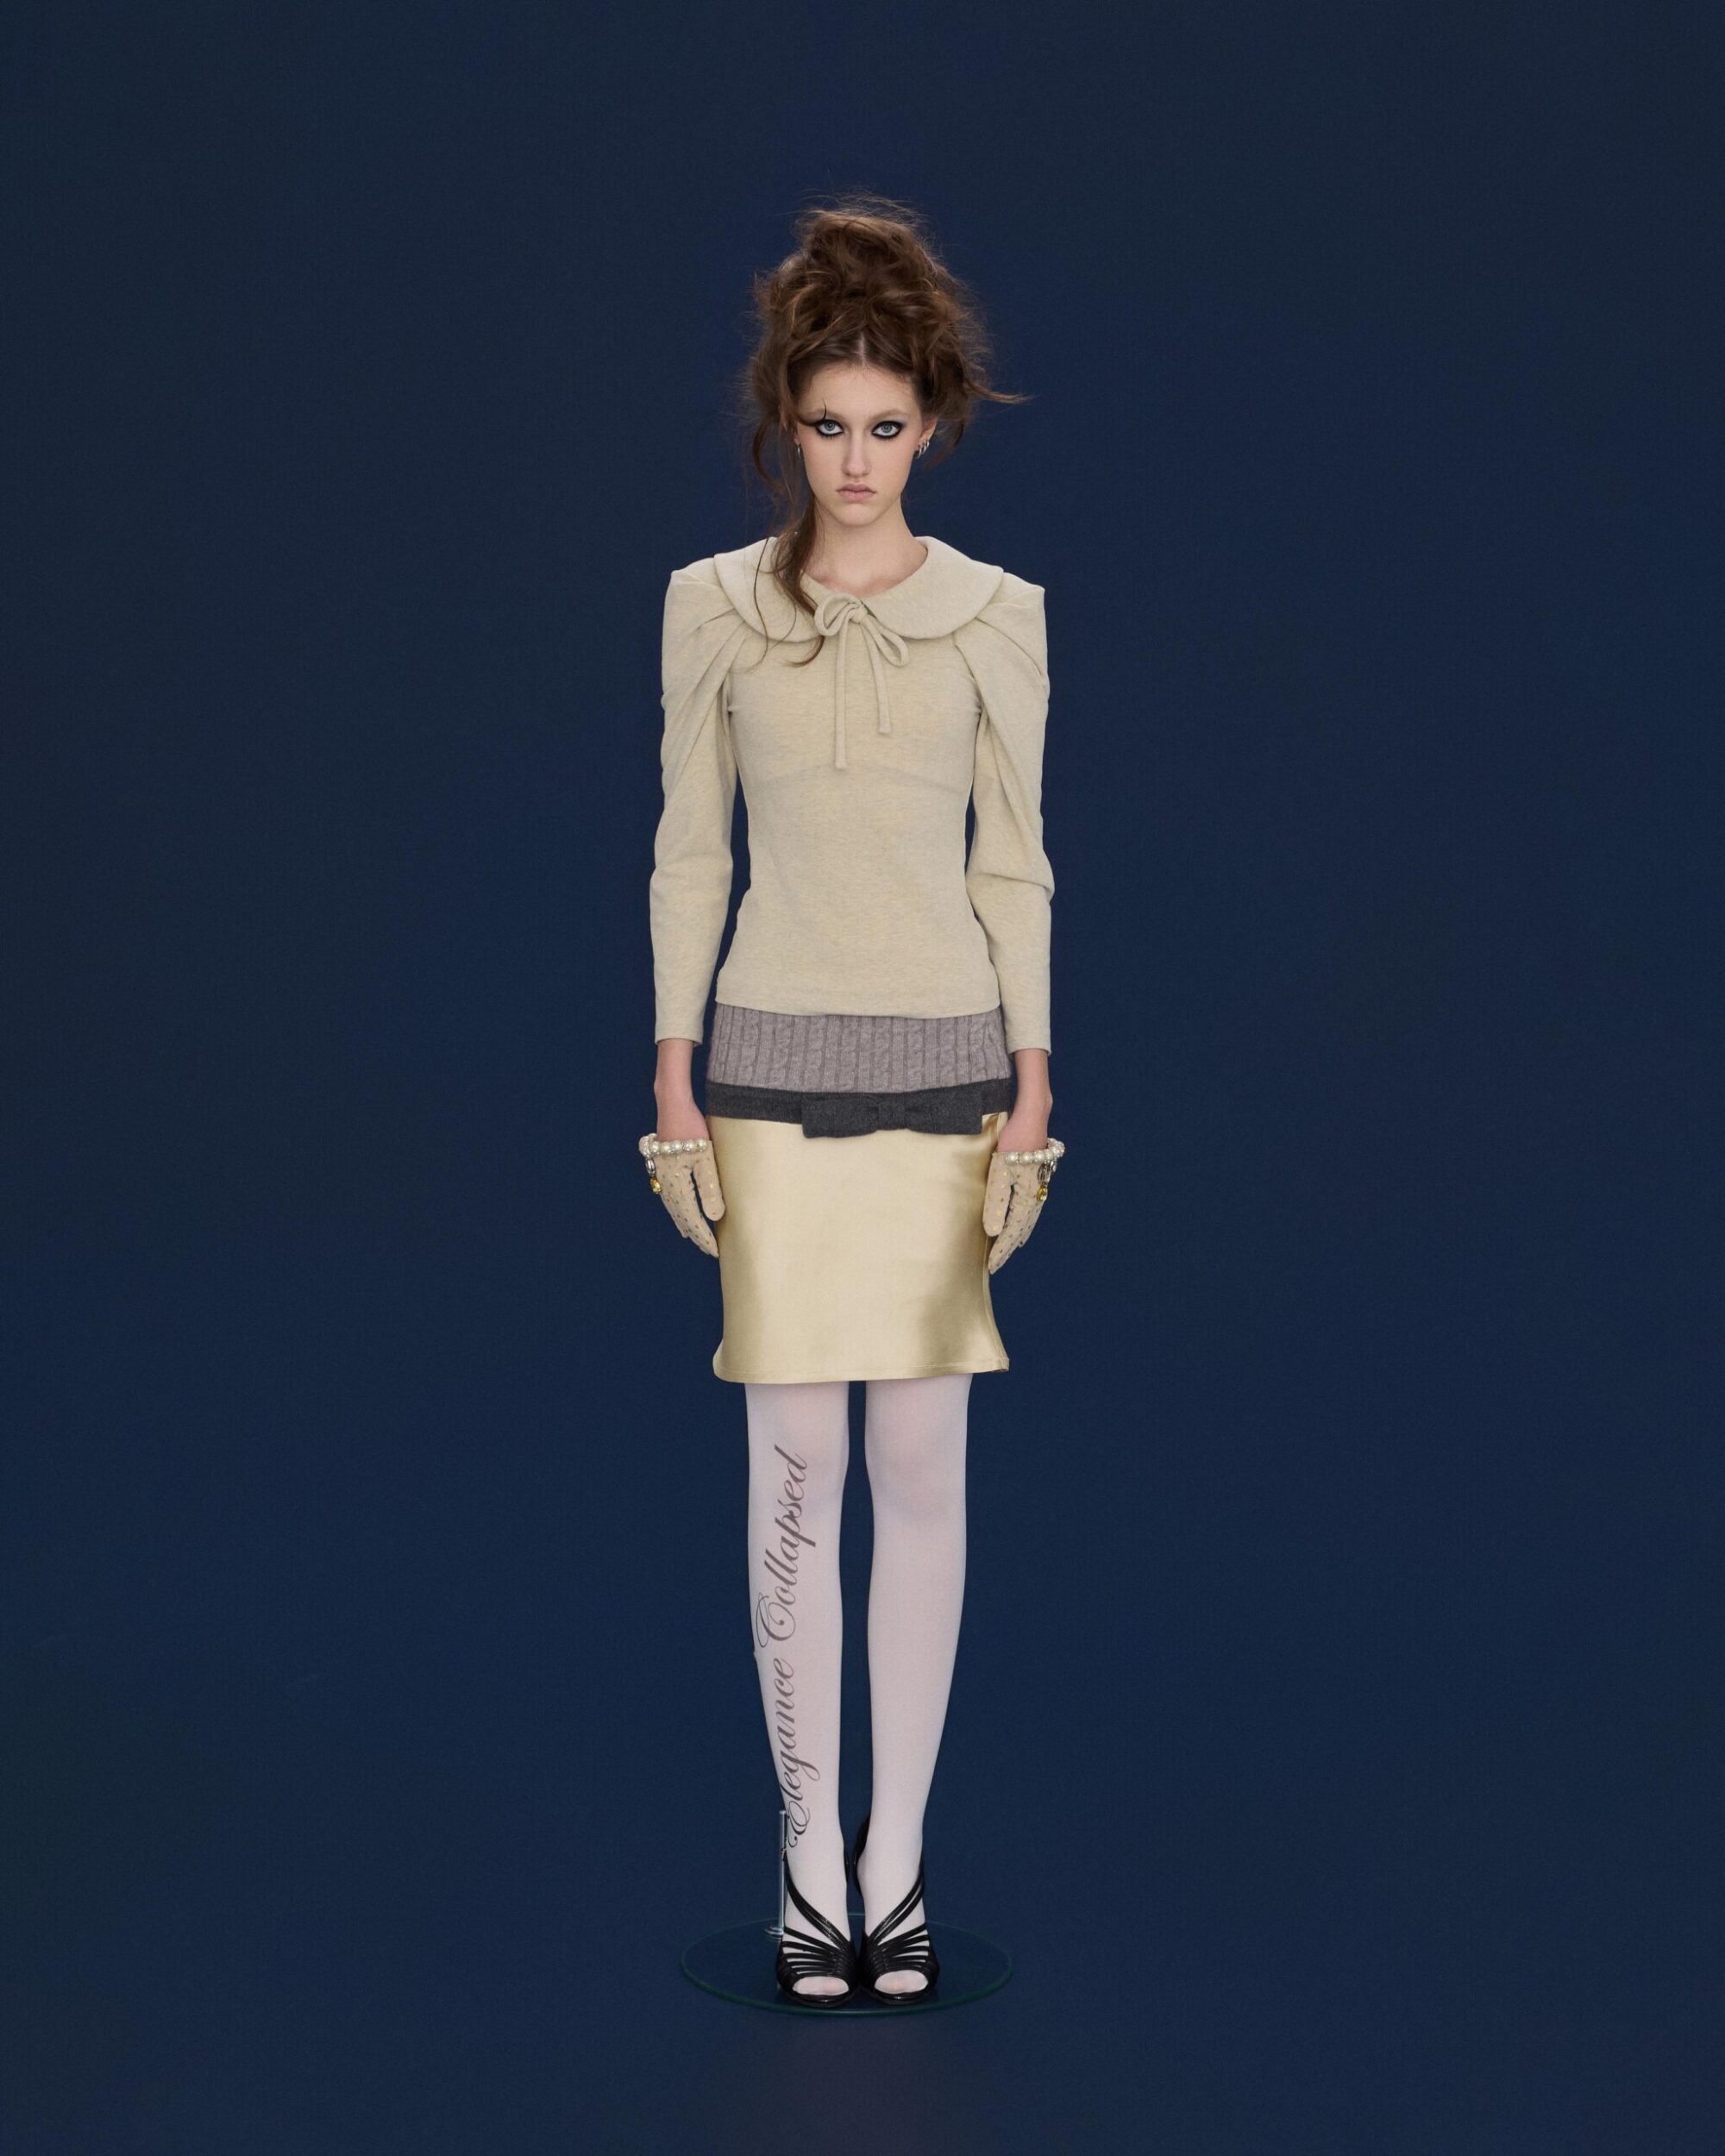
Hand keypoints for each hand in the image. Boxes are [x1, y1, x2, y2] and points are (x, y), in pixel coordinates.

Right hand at [638, 1129, 725, 1256]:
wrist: (672, 1105)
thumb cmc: (692, 1128)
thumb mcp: (705, 1158)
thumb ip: (710, 1188)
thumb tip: (714, 1218)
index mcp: (676, 1184)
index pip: (692, 1218)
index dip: (704, 1236)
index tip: (715, 1251)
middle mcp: (665, 1182)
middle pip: (681, 1215)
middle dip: (695, 1233)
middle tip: (708, 1250)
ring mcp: (661, 1174)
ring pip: (674, 1207)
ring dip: (684, 1222)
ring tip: (693, 1236)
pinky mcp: (663, 1166)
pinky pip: (670, 1196)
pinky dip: (678, 1208)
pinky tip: (681, 1209)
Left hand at [981, 1137, 1065, 1273]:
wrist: (1032, 1115)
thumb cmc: (1013, 1141)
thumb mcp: (999, 1173)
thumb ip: (996, 1203)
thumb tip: (993, 1232)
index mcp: (1027, 1197)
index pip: (1011, 1231)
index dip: (1001, 1249)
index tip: (991, 1266)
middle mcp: (1036, 1194)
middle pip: (1021, 1227)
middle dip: (1008, 1245)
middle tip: (996, 1263)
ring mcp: (1038, 1184)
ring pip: (1027, 1217)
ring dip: (1017, 1233)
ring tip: (1010, 1246)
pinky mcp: (1036, 1175)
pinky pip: (1029, 1205)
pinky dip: (1023, 1218)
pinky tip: (1020, 1216)